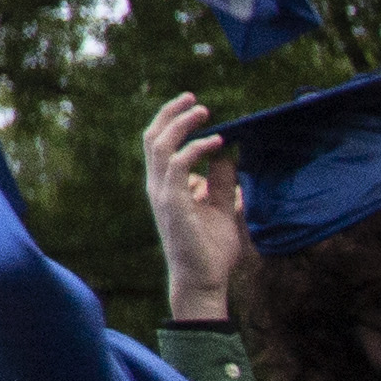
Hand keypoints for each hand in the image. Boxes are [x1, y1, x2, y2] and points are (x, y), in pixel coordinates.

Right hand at [144, 91, 248, 320]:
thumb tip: (228, 156)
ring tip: (203, 111)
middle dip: (171, 113)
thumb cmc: (210, 251)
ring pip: (160, 145)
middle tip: (194, 98)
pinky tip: (216, 142)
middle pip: (153, 137)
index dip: (172, 121)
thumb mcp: (221, 208)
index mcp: (165, 186)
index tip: (195, 107)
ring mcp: (162, 193)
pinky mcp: (172, 202)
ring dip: (181, 123)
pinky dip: (196, 148)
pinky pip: (179, 165)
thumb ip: (221, 183)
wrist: (202, 281)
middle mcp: (157, 186)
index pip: (158, 144)